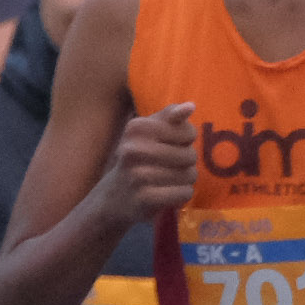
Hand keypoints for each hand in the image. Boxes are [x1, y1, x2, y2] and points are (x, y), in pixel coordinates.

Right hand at [107, 103, 205, 219]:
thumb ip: (170, 115)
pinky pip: (184, 193)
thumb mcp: (149, 130)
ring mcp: (138, 175)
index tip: (171, 145)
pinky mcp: (145, 198)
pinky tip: (169, 193)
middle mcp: (134, 149)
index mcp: (137, 128)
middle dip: (187, 163)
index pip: (188, 132)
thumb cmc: (139, 157)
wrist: (114, 196)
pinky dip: (182, 194)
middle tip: (170, 166)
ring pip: (189, 175)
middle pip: (190, 155)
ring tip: (169, 179)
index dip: (186, 141)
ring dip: (186, 179)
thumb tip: (190, 106)